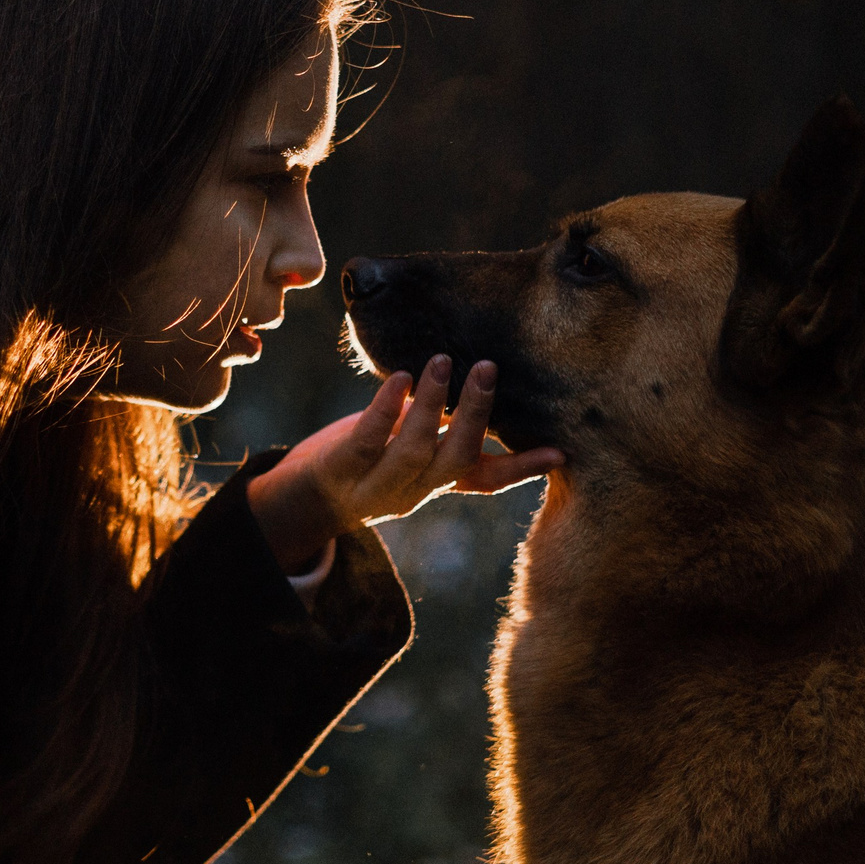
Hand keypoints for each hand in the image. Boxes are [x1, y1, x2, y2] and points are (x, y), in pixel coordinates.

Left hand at [244, 355, 565, 571]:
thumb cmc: (367, 461)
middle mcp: (413, 491)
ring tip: (442, 362)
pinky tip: (398, 378)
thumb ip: (447, 435)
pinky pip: (367, 439)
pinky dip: (385, 408)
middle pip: (455, 459)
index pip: (487, 481)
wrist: (303, 501)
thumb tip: (486, 393)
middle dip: (474, 414)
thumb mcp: (413, 453)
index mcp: (436, 485)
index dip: (523, 468)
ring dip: (430, 404)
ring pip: (414, 450)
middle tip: (488, 369)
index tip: (560, 453)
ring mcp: (376, 485)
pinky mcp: (339, 470)